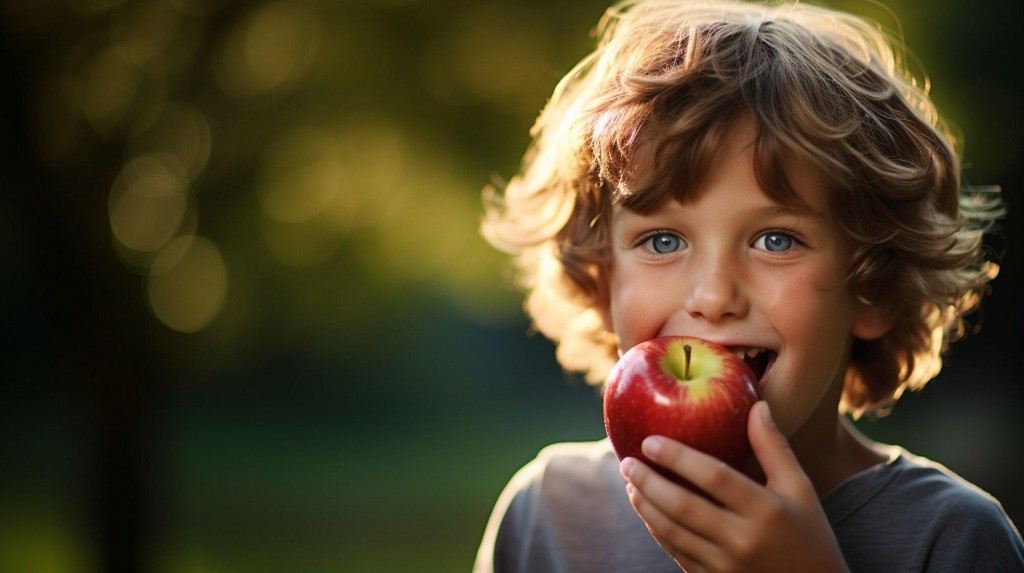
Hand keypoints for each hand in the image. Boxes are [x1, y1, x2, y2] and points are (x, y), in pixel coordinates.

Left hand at [619, 401, 848, 572]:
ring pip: (673, 533)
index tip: (649, 441)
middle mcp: (743, 540)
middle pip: (683, 506)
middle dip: (649, 482)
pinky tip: (647, 512)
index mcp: (766, 511)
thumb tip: (757, 405)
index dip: (678, 457)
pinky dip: (658, 531)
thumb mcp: (800, 490)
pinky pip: (677, 553)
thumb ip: (774, 448)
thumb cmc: (809, 535)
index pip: (714, 476)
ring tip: (631, 484)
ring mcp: (726, 566)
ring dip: (646, 507)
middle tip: (627, 462)